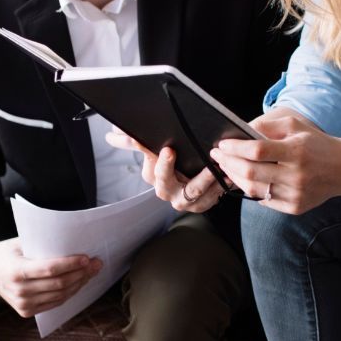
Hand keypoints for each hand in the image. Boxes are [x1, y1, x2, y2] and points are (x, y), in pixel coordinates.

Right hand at [0, 237, 100, 317]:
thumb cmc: (6, 252)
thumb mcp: (20, 243)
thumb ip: (42, 246)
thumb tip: (73, 244)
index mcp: (16, 271)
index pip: (50, 269)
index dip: (71, 264)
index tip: (87, 258)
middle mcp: (19, 290)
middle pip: (59, 284)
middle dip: (82, 273)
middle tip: (96, 263)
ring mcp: (22, 304)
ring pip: (60, 295)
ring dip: (79, 284)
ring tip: (91, 272)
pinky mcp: (26, 312)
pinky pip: (54, 303)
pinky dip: (69, 293)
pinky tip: (79, 283)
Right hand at [105, 129, 222, 212]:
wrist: (197, 184)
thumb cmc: (175, 163)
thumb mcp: (156, 150)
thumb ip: (135, 141)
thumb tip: (111, 136)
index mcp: (151, 175)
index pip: (146, 163)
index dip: (146, 153)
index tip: (149, 143)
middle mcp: (165, 190)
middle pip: (163, 180)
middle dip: (167, 167)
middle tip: (170, 151)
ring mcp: (184, 200)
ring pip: (193, 190)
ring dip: (204, 178)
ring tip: (214, 166)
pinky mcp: (202, 204)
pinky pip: (212, 196)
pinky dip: (221, 186)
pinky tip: (229, 175)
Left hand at [211, 111, 340, 214]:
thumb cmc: (316, 143)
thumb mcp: (295, 125)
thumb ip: (267, 126)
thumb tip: (239, 131)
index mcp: (296, 151)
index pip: (257, 151)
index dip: (235, 148)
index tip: (222, 144)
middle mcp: (296, 175)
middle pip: (251, 172)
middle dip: (228, 163)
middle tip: (217, 155)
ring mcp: (295, 194)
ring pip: (253, 190)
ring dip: (235, 177)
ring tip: (226, 166)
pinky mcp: (295, 207)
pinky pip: (264, 200)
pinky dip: (251, 189)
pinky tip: (244, 179)